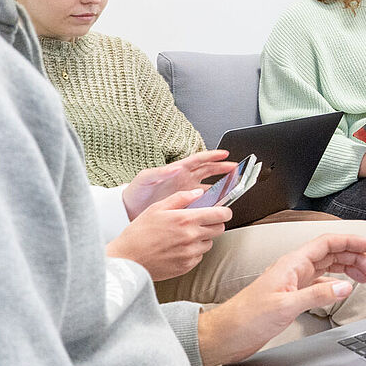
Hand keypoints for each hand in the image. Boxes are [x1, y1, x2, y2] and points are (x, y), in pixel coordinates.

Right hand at [105, 190, 230, 280]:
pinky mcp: (187, 266)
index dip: (224, 211)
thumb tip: (199, 192)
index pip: (221, 215)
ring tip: (184, 236)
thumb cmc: (138, 233)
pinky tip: (178, 248)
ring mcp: (190, 253)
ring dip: (203, 238)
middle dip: (214, 223)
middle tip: (201, 222)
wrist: (126, 260)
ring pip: (210, 243)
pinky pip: (199, 256)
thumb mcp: (156, 208)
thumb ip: (180, 198)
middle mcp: (191, 237)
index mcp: (185, 219)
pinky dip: (193, 251)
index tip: (222, 211)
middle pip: (220, 229)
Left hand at [121, 150, 236, 219]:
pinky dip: (211, 202)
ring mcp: (186, 192)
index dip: (213, 156)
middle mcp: (185, 180)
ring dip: (221, 186)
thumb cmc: (136, 192)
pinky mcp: (185, 204)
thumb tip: (176, 168)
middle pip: (209, 171)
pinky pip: (203, 202)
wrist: (128, 210)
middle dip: (224, 169)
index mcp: (178, 170)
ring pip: (209, 186)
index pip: (199, 160)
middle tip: (236, 170)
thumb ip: (160, 172)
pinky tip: (218, 206)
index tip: (225, 154)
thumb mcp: (145, 178)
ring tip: (233, 188)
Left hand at [197, 232, 365, 365]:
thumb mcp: (285, 305)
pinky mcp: (292, 295)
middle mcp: (294, 268)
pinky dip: (336, 282)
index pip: (327, 243)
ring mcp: (294, 281)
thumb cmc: (247, 317)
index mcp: (292, 263)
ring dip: (348, 268)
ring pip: (328, 266)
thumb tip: (344, 286)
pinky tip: (343, 288)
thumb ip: (316, 294)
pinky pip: (321, 281)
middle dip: (355, 257)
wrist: (227, 334)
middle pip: (332, 253)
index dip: (350, 242)